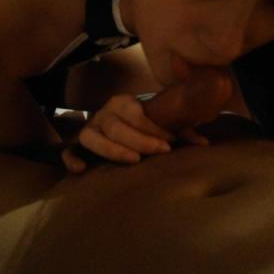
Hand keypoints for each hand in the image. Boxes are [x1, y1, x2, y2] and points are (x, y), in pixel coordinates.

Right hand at [63, 67, 231, 172]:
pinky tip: (81, 170)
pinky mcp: (79, 147)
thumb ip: (183, 129)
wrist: (126, 126)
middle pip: (115, 126)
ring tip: (134, 160)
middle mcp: (102, 114)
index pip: (134, 113)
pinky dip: (72, 159)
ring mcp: (89, 130)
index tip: (171, 140)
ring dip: (112, 149)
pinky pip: (68, 151)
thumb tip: (204, 144)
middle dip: (139, 139)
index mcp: (122, 103)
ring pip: (90, 137)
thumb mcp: (165, 121)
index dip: (152, 127)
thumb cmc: (148, 126)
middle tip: (162, 151)